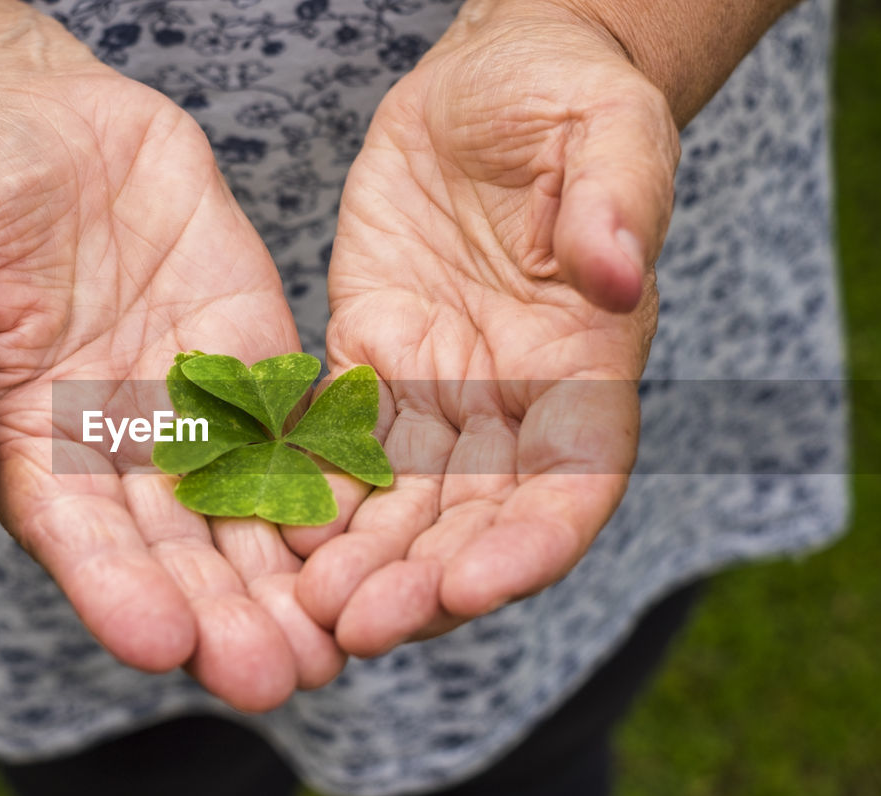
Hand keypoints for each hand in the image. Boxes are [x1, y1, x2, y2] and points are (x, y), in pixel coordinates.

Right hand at [0, 15, 339, 709]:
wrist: (37, 119)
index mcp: (35, 450)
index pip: (76, 539)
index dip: (116, 592)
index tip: (162, 647)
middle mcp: (121, 452)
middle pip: (178, 551)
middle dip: (227, 616)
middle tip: (279, 680)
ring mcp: (194, 409)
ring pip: (249, 510)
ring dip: (292, 577)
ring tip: (339, 641)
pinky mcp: (253, 360)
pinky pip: (299, 426)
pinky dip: (334, 475)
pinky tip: (378, 523)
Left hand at [295, 0, 678, 654]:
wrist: (487, 85)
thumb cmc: (565, 96)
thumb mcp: (605, 130)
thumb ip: (615, 203)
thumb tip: (617, 275)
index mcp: (585, 368)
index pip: (568, 485)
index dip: (526, 547)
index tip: (470, 588)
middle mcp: (512, 402)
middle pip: (469, 522)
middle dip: (418, 582)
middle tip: (353, 625)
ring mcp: (437, 389)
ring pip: (398, 503)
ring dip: (355, 562)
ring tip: (301, 606)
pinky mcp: (370, 360)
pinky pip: (335, 441)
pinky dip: (307, 491)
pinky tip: (263, 527)